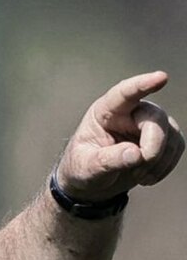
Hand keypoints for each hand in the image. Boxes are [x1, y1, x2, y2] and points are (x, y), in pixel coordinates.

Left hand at [56, 71, 184, 200]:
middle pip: (155, 117)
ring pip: (171, 133)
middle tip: (140, 171)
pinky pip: (177, 146)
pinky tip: (147, 178)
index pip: (125, 93)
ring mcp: (149, 123)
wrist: (91, 182)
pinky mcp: (163, 138)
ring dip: (159, 161)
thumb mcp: (86, 167)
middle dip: (154, 146)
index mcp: (105, 112)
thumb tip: (137, 154)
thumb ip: (108, 160)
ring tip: (137, 177)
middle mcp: (130, 112)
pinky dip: (166, 165)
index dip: (142, 85)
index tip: (161, 77)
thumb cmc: (82, 168)